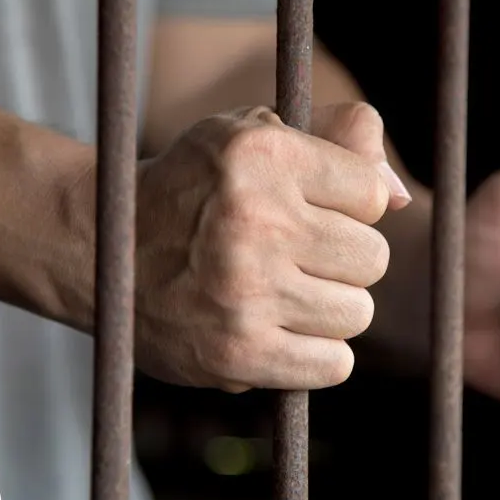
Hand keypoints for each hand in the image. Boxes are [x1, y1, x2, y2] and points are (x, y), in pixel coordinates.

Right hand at [136, 103, 411, 392]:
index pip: (371, 195)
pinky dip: (313, 353)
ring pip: (356, 313)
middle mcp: (255, 221)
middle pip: (371, 258)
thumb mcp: (250, 135)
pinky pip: (333, 364)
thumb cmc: (190, 188)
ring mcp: (246, 292)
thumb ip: (338, 141)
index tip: (302, 209)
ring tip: (278, 292)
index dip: (344, 204)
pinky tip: (276, 329)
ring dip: (326, 307)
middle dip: (338, 258)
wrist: (100, 249)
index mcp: (261, 156)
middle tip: (289, 256)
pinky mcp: (238, 352)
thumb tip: (399, 197)